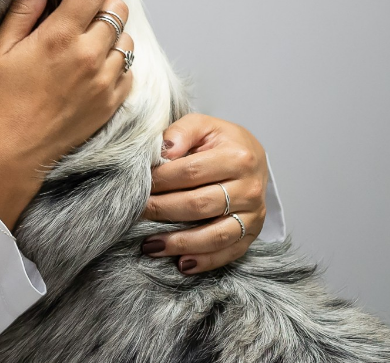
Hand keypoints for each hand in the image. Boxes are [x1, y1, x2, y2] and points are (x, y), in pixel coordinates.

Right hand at [0, 0, 133, 227]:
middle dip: (102, 3)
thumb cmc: (0, 101)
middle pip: (117, 9)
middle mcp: (89, 55)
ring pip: (126, 38)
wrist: (12, 152)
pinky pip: (128, 69)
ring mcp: (105, 80)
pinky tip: (91, 69)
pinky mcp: (112, 102)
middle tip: (81, 12)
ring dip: (111, 34)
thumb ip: (23, 10)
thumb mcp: (0, 50)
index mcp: (59, 36)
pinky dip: (115, 63)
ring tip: (86, 44)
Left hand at [140, 114, 269, 273]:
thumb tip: (162, 152)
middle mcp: (249, 188)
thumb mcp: (202, 125)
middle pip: (200, 205)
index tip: (137, 185)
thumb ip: (181, 132)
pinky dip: (206, 261)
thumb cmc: (221, 141)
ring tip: (150, 246)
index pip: (191, 172)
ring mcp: (253, 214)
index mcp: (237, 157)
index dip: (161, 180)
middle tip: (136, 213)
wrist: (252, 157)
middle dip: (163, 211)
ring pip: (216, 234)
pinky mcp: (253, 232)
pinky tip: (182, 264)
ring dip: (181, 243)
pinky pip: (230, 252)